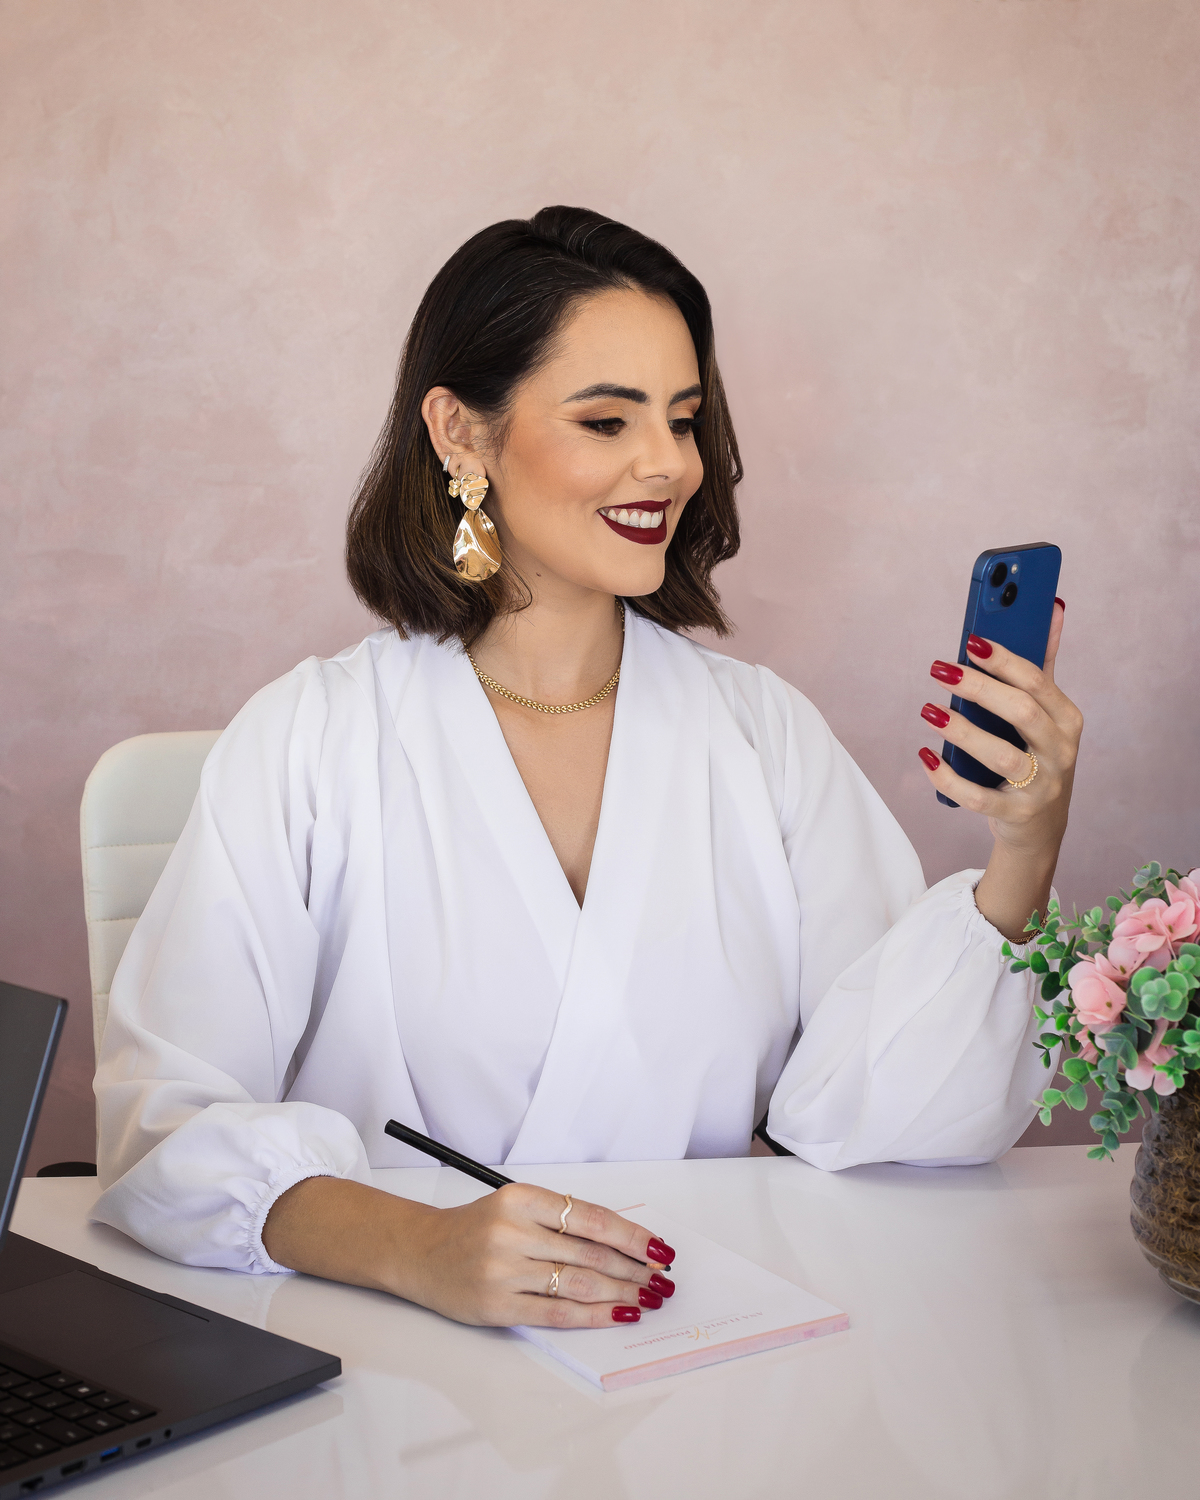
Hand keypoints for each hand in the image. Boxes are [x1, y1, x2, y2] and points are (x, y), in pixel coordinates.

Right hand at [262, 1176, 674, 1327]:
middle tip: (661, 1278)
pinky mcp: (497, 1306)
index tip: (657, 1248)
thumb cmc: (475, 1228)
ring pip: (577, 1283)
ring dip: (620, 1292)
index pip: (591, 1217)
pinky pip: (555, 1313)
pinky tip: (617, 1315)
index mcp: (521, 1198)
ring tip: (647, 1298)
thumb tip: (622, 1242)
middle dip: (633, 1268)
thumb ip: (561, 1219)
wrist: (419, 1251)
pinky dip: (593, 1315)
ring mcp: (503, 1271)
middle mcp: (512, 1231)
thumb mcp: (516, 1206)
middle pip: (588, 1252)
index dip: (631, 1235)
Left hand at [917, 600, 1082, 937]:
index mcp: (1066, 718)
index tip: (970, 640)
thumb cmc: (1036, 757)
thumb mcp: (1045, 714)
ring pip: (1002, 757)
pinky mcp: (1016, 814)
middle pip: (1022, 712)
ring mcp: (1041, 786)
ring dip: (962, 732)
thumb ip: (1043, 664)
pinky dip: (949, 777)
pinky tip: (926, 756)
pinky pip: (979, 797)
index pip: (1037, 681)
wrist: (1039, 827)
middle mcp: (1060, 751)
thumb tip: (1054, 607)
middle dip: (979, 688)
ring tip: (930, 712)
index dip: (1003, 659)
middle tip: (940, 670)